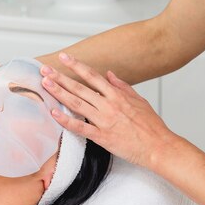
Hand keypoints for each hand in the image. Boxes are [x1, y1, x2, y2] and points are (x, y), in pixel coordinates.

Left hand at [40, 53, 178, 168]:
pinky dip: (66, 120)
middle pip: (80, 88)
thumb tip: (109, 74)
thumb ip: (123, 86)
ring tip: (46, 85)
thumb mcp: (139, 101)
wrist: (159, 147)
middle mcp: (109, 105)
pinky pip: (80, 127)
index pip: (93, 76)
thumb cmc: (152, 126)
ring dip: (59, 93)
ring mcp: (104, 121)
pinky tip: (54, 114)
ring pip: (77, 104)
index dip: (77, 65)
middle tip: (45, 70)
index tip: (65, 57)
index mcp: (117, 95)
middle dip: (61, 77)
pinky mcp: (102, 137)